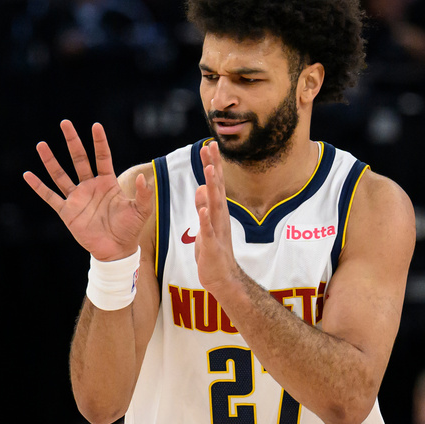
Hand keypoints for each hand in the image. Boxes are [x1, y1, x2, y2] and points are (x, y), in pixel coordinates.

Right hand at [24, 120, 152, 260]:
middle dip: (72, 141)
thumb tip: (144, 178)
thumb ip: (144, 194)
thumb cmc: (129, 229)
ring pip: (61, 175)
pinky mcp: (67, 212)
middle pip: (79, 159)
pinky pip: (50, 197)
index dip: (99, 142)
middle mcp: (90, 186)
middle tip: (65, 123)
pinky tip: (28, 175)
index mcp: (108, 183)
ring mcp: (77, 198)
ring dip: (51, 160)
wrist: (116, 250)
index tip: (95, 126)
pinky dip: (38, 187)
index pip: (102, 157)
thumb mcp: (141, 210)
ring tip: (41, 145)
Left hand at [194, 142, 240, 293]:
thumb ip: (203, 207)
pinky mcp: (211, 246)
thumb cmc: (213, 251)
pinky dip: (206, 219)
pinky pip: (208, 231)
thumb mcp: (205, 225)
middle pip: (216, 188)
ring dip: (212, 187)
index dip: (212, 164)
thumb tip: (201, 188)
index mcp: (217, 212)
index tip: (209, 145)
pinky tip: (203, 209)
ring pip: (214, 205)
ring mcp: (217, 231)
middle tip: (211, 146)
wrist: (223, 278)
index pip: (215, 184)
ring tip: (209, 169)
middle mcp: (219, 217)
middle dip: (213, 167)